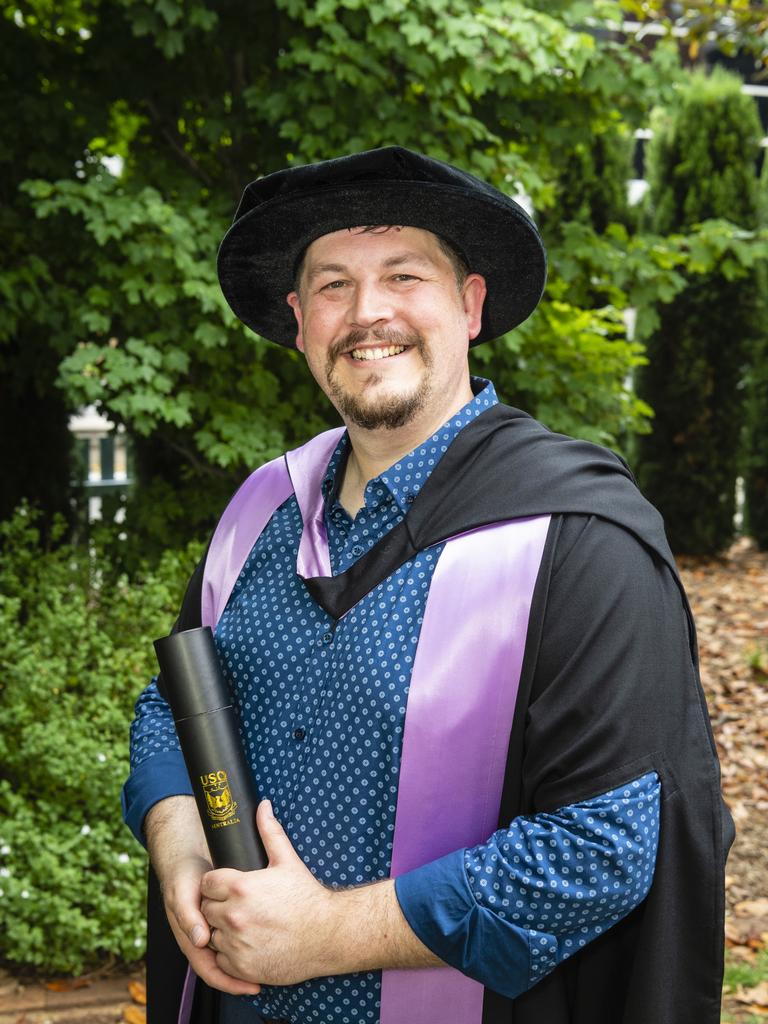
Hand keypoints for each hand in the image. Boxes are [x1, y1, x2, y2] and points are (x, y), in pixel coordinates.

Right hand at [146, 795, 260, 996]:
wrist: (187, 856)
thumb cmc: (183, 875)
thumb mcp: (183, 892)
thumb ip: (188, 914)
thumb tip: (200, 940)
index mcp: (191, 937)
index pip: (211, 970)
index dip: (230, 981)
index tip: (251, 986)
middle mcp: (203, 937)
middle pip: (225, 965)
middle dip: (244, 975)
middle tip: (268, 979)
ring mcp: (214, 927)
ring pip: (233, 951)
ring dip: (250, 959)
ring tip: (272, 964)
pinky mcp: (225, 916)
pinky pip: (239, 934)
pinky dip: (251, 939)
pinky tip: (267, 938)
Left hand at [200, 800, 442, 985]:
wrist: (327, 935)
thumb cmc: (307, 897)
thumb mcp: (287, 861)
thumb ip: (270, 831)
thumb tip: (263, 806)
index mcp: (240, 887)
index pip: (207, 883)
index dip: (217, 884)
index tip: (230, 888)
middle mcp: (233, 916)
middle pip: (206, 909)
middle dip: (219, 906)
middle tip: (241, 907)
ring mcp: (236, 944)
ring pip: (213, 934)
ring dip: (223, 931)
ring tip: (247, 925)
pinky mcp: (240, 967)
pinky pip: (221, 959)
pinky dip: (230, 954)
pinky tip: (250, 944)